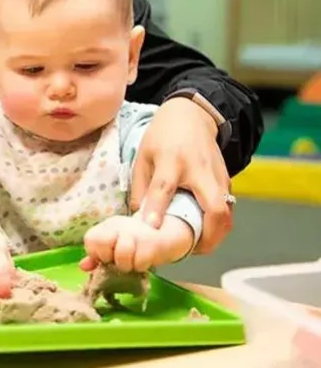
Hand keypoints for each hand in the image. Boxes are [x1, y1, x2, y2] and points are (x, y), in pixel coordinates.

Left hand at [81, 215, 190, 272]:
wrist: (166, 234)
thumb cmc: (137, 242)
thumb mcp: (115, 246)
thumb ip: (98, 256)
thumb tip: (82, 266)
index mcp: (108, 226)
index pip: (91, 239)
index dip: (96, 253)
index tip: (107, 258)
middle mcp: (119, 226)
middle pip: (102, 243)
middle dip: (109, 258)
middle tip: (118, 261)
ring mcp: (136, 233)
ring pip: (122, 256)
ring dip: (127, 265)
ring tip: (133, 262)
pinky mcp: (152, 243)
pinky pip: (139, 263)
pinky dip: (141, 267)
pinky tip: (144, 261)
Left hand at [130, 97, 231, 253]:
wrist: (193, 116)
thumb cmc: (162, 137)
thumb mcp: (143, 156)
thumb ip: (140, 187)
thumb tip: (138, 219)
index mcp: (172, 159)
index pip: (165, 186)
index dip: (157, 207)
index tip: (151, 227)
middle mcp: (199, 170)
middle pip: (214, 206)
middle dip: (208, 235)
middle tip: (191, 251)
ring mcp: (218, 176)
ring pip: (226, 212)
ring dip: (216, 234)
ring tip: (197, 248)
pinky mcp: (227, 181)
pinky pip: (228, 208)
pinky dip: (219, 225)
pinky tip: (206, 234)